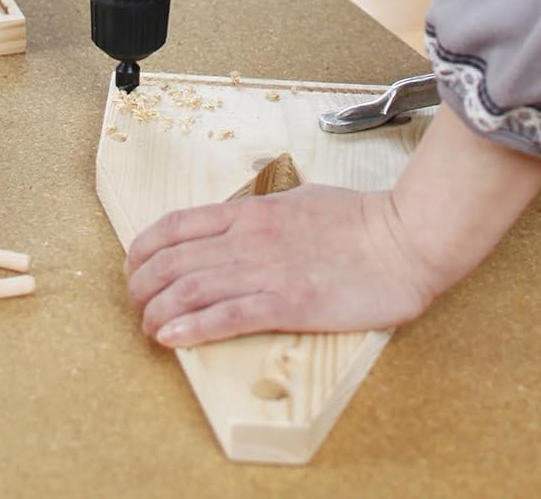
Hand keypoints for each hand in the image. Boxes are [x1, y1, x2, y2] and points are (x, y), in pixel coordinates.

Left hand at [124, 184, 434, 347]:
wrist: (405, 239)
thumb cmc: (358, 221)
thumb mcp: (297, 202)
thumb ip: (262, 217)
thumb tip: (238, 226)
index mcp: (248, 214)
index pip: (172, 227)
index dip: (142, 251)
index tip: (135, 271)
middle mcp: (247, 240)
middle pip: (169, 261)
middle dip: (140, 287)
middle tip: (137, 308)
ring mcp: (265, 271)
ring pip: (188, 289)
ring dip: (156, 312)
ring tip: (148, 330)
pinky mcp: (288, 303)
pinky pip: (226, 316)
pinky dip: (191, 328)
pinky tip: (171, 338)